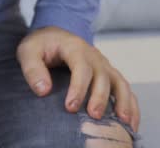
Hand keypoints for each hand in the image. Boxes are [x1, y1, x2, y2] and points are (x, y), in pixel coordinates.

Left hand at [16, 26, 139, 133]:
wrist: (55, 35)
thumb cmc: (41, 45)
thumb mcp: (28, 51)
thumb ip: (33, 69)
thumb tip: (43, 90)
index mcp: (75, 47)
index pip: (81, 67)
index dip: (78, 88)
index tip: (70, 107)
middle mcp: (94, 56)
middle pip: (103, 76)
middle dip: (100, 98)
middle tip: (93, 116)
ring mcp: (104, 66)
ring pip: (120, 82)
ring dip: (123, 102)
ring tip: (123, 122)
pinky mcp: (109, 75)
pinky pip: (125, 89)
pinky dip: (131, 106)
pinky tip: (131, 124)